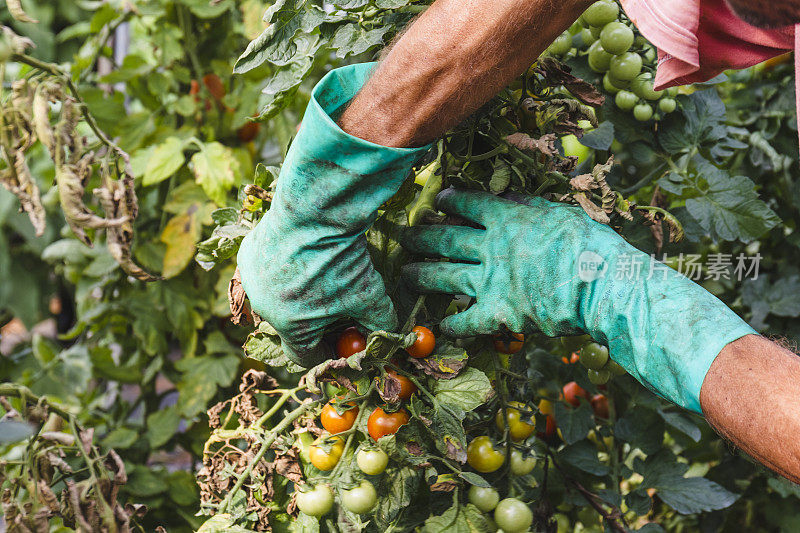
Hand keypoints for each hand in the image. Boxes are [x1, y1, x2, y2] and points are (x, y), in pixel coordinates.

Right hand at [237, 63, 428, 366]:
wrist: (314, 207)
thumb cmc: (341, 256)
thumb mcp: (369, 294)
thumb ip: (379, 323)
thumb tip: (387, 337)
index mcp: (290, 327)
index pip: (305, 356)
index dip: (327, 352)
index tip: (344, 340)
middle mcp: (264, 308)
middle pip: (293, 326)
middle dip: (317, 320)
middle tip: (340, 303)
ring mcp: (251, 280)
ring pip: (280, 297)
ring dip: (300, 292)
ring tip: (324, 270)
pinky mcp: (248, 253)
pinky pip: (268, 271)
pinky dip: (286, 267)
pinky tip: (305, 251)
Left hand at [400, 189, 754, 411]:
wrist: (601, 284)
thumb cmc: (588, 243)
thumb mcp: (557, 212)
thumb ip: (527, 205)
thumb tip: (506, 197)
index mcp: (505, 218)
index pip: (466, 204)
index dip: (448, 201)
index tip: (437, 201)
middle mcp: (489, 247)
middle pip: (444, 239)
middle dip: (420, 237)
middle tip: (402, 236)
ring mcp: (490, 281)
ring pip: (444, 276)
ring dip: (422, 275)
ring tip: (406, 274)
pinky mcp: (498, 313)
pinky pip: (466, 320)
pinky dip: (452, 323)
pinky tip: (440, 325)